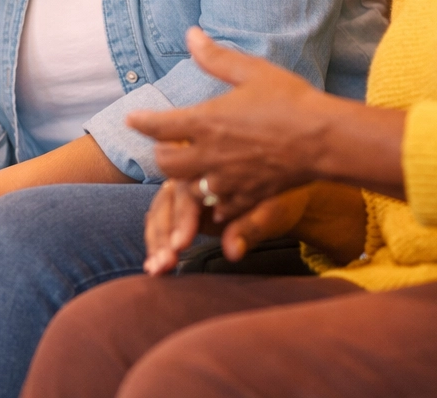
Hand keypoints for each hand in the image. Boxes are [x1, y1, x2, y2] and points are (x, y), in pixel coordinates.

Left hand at [127, 29, 405, 218]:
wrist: (325, 140)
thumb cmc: (291, 100)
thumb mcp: (252, 71)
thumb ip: (216, 57)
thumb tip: (191, 33)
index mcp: (205, 122)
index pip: (158, 126)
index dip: (140, 122)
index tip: (132, 119)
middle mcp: (209, 155)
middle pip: (164, 163)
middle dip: (161, 153)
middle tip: (167, 144)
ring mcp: (226, 181)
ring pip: (188, 189)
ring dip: (186, 178)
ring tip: (192, 168)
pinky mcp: (246, 199)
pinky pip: (218, 207)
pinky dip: (213, 199)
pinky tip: (220, 189)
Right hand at [144, 181, 368, 276]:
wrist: (283, 197)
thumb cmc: (280, 200)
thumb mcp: (272, 212)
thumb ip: (250, 229)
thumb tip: (233, 251)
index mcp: (212, 165)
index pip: (188, 191)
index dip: (182, 219)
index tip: (181, 245)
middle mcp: (191, 173)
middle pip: (167, 202)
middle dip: (163, 234)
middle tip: (164, 263)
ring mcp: (182, 190)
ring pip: (158, 212)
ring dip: (155, 242)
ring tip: (156, 270)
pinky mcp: (180, 206)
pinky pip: (160, 221)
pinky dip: (155, 243)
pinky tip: (153, 265)